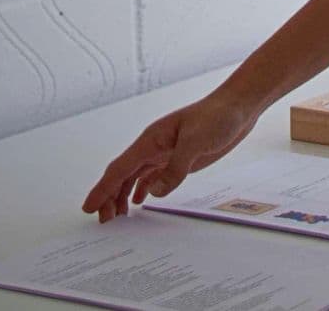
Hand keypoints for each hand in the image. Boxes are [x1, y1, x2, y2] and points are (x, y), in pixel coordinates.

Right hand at [82, 88, 257, 222]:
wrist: (239, 106)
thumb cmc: (218, 115)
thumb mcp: (196, 141)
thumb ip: (175, 168)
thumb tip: (152, 193)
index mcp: (151, 139)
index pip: (119, 168)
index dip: (102, 189)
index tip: (88, 208)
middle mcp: (154, 146)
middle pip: (123, 175)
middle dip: (109, 197)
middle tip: (103, 223)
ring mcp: (166, 152)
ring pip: (135, 177)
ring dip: (123, 196)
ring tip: (117, 218)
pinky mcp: (179, 158)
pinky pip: (153, 176)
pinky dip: (143, 190)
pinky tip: (140, 202)